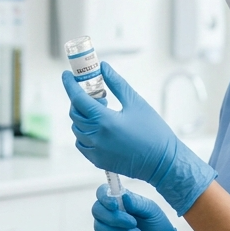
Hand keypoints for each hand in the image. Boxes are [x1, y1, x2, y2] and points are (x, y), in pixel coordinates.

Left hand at [62, 62, 216, 213]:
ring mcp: (95, 151)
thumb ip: (116, 84)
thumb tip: (104, 68)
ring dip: (83, 116)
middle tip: (96, 95)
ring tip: (103, 111)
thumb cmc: (153, 133)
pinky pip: (82, 143)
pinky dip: (85, 132)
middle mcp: (96, 137)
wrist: (162, 162)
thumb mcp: (136, 102)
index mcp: (105, 121)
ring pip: (77, 128)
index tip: (67, 75)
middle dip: (80, 100)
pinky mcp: (97, 160)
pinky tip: (100, 127)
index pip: (78, 99)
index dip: (70, 84)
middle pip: (75, 113)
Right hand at [93, 186, 192, 230]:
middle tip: (133, 223)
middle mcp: (108, 213)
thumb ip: (137, 202)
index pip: (102, 192)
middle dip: (114, 217)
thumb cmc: (156, 224)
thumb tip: (123, 196)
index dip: (104, 197)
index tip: (115, 205)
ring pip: (100, 227)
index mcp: (118, 200)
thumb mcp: (151, 210)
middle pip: (96, 210)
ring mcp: (105, 229)